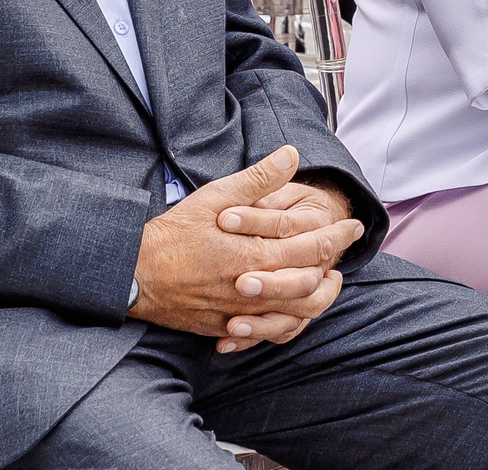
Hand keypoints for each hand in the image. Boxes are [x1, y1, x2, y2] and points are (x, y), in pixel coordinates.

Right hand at [131, 146, 363, 353]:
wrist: (133, 275)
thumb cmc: (174, 234)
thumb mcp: (216, 196)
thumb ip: (258, 179)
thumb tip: (291, 154)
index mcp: (256, 255)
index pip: (313, 248)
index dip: (338, 236)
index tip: (354, 225)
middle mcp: (253, 289)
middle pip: (311, 286)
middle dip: (335, 268)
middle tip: (346, 253)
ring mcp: (239, 312)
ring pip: (293, 316)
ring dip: (317, 300)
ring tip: (327, 283)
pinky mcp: (224, 326)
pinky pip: (265, 333)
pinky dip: (285, 323)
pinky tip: (291, 311)